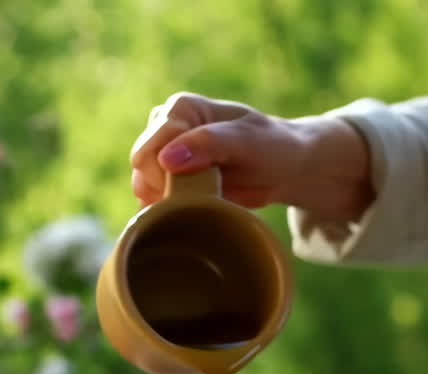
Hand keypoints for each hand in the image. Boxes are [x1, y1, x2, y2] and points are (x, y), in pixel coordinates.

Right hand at [130, 92, 373, 219]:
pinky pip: (152, 200)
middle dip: (169, 187)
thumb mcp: (249, 141)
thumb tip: (167, 158)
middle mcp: (165, 128)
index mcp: (179, 109)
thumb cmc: (272, 147)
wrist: (286, 169)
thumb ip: (210, 144)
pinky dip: (168, 210)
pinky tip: (194, 210)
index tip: (202, 183)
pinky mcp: (169, 181)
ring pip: (142, 185)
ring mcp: (164, 155)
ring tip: (205, 200)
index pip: (152, 144)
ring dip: (168, 201)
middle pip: (142, 167)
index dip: (169, 171)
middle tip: (207, 194)